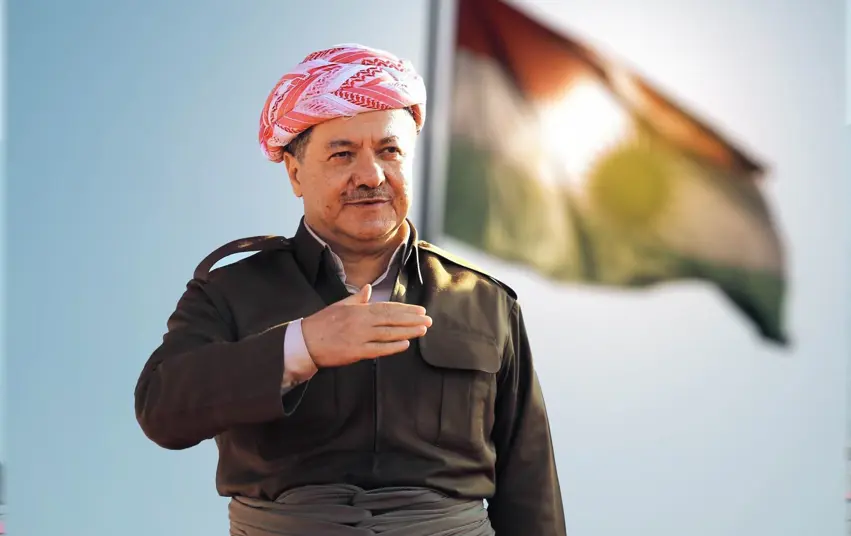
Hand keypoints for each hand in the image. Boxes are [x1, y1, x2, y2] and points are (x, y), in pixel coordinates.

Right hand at [301, 284, 431, 367]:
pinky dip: (392, 347)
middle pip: (391, 319)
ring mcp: (359, 337)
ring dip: (407, 332)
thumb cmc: (321, 323)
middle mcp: (361, 321)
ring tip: (422, 330)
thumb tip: (368, 288)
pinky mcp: (355, 352)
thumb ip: (357, 299)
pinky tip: (405, 344)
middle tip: (428, 320)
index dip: (405, 309)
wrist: (305, 342)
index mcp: (358, 309)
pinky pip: (378, 349)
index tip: (420, 310)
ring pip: (388, 333)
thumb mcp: (339, 305)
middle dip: (411, 319)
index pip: (387, 308)